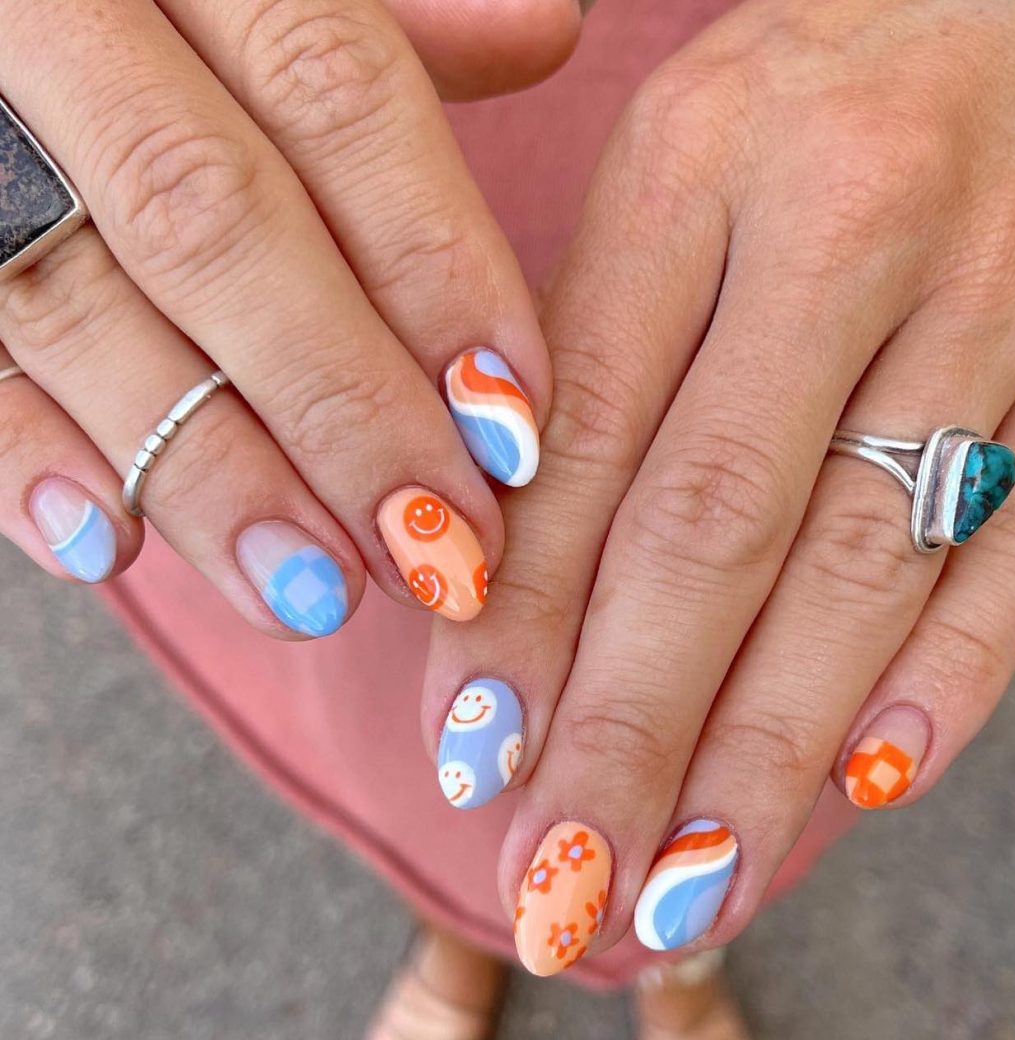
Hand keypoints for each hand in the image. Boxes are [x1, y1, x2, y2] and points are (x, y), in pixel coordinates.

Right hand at [0, 0, 582, 631]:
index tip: (514, 423)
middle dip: (342, 404)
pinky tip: (110, 548)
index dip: (436, 268)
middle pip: (217, 223)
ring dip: (210, 472)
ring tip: (316, 594)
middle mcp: (58, 22)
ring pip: (81, 308)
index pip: (337, 94)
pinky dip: (23, 459)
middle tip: (435, 547)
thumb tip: (549, 32)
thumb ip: (392, 19)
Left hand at [423, 0, 1014, 969]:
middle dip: (629, 733)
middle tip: (559, 891)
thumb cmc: (806, 96)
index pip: (591, 433)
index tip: (473, 758)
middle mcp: (850, 224)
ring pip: (867, 564)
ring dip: (767, 750)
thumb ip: (592, 355)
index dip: (526, 615)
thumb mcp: (670, 171)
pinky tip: (865, 787)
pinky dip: (949, 676)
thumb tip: (496, 576)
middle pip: (716, 527)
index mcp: (700, 162)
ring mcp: (1005, 290)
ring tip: (682, 890)